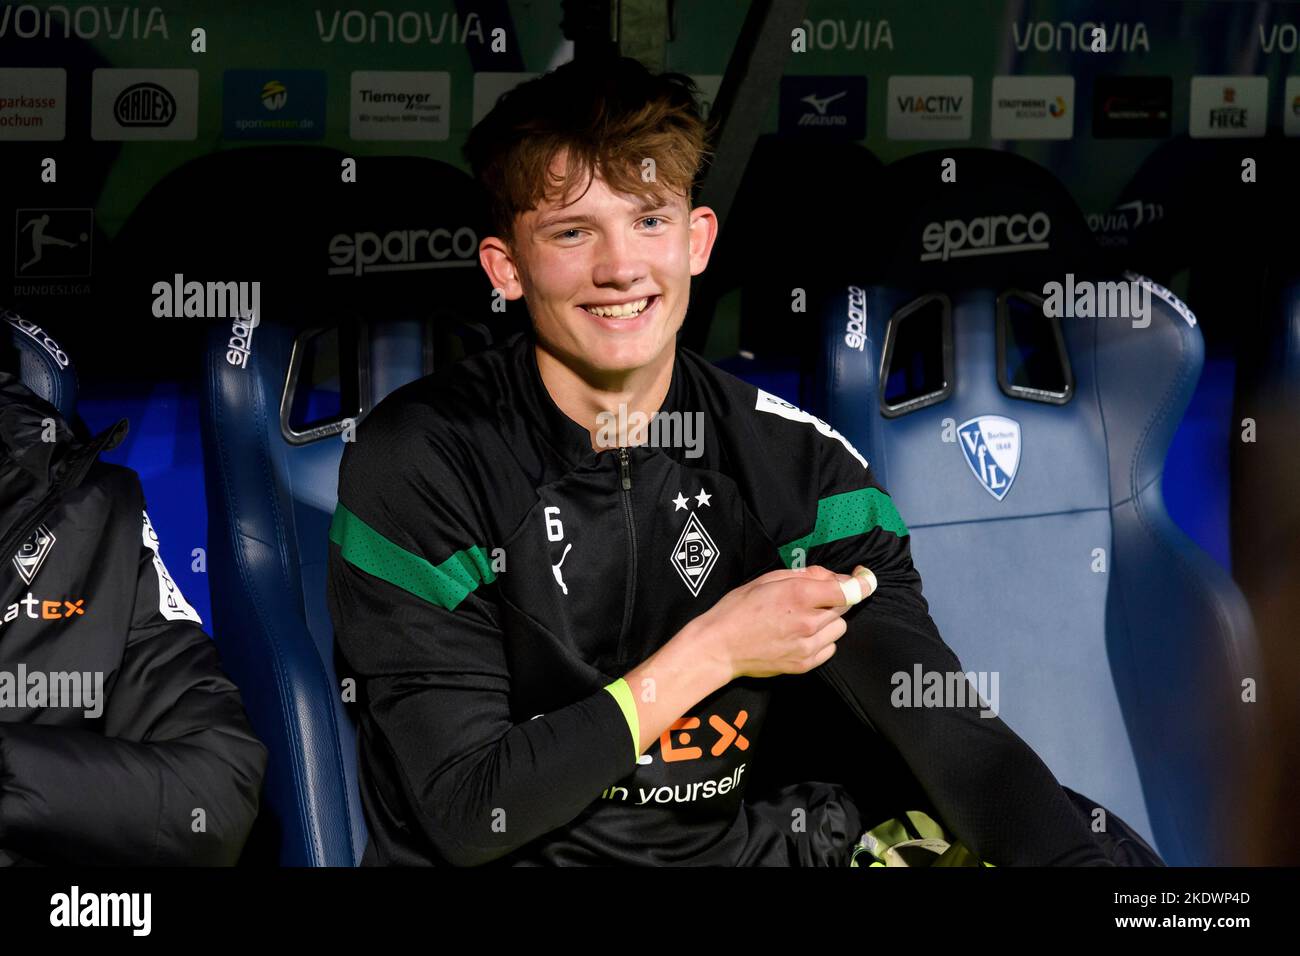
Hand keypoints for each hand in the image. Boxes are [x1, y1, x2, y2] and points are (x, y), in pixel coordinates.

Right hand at [691, 564, 876, 679]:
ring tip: (804, 618)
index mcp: (799, 595)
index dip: (862, 582)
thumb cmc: (737, 608)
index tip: (864, 576)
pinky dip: (822, 640)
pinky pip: (829, 648)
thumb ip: (803, 574)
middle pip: (844, 607)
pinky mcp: (804, 664)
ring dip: (829, 620)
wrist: (719, 647)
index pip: (849, 590)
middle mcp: (808, 621)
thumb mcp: (767, 579)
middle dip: (834, 598)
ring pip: (839, 628)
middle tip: (813, 596)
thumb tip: (830, 577)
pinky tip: (801, 635)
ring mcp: (807, 646)